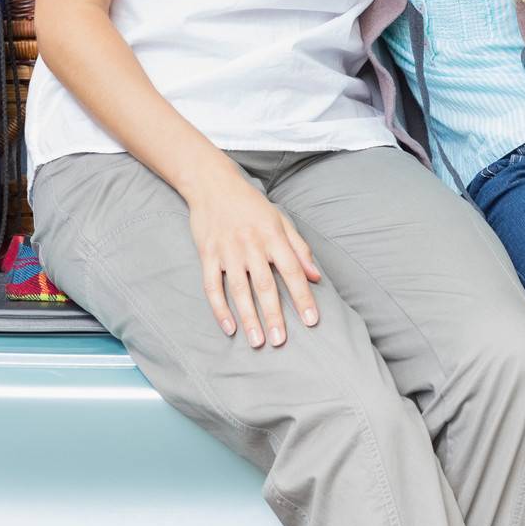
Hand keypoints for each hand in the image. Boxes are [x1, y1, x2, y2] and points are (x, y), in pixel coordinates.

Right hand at [187, 163, 321, 346]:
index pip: (292, 270)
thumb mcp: (281, 219)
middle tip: (280, 341)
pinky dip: (220, 308)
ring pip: (239, 289)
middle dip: (274, 315)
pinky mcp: (207, 254)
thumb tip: (316, 276)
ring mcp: (228, 250)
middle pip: (265, 285)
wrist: (213, 183)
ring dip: (249, 317)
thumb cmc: (251, 204)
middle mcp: (251, 244)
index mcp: (273, 236)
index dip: (303, 296)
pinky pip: (213, 286)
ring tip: (257, 342)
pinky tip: (229, 328)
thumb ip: (300, 248)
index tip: (312, 320)